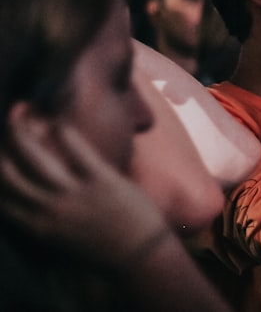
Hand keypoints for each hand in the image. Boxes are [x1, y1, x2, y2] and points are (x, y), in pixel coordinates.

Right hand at [0, 109, 167, 268]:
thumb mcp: (61, 238)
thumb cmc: (103, 246)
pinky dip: (65, 133)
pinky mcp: (101, 181)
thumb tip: (34, 193)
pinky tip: (59, 123)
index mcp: (37, 227)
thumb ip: (43, 217)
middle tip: (3, 127)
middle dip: (2, 147)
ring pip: (36, 158)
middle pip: (9, 174)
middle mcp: (48, 210)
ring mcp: (74, 195)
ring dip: (22, 133)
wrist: (139, 255)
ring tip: (20, 112)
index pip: (2, 196)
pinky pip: (78, 151)